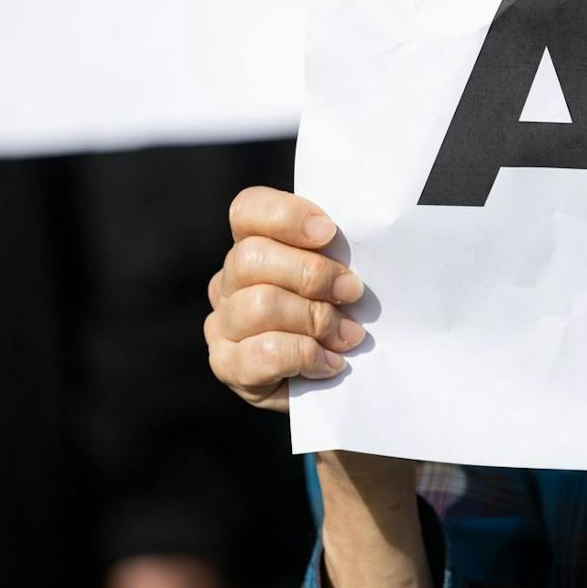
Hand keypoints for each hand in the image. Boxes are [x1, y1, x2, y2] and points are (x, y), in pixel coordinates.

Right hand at [204, 187, 366, 410]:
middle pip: (251, 258)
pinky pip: (264, 353)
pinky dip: (307, 356)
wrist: (331, 377)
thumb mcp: (341, 276)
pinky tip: (331, 363)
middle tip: (352, 291)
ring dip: (316, 320)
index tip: (329, 232)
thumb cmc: (340, 315)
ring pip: (260, 305)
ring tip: (349, 335)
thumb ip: (338, 254)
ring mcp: (222, 324)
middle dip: (312, 274)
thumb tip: (364, 242)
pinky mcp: (227, 365)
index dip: (285, 216)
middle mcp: (229, 281)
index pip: (247, 210)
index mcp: (253, 246)